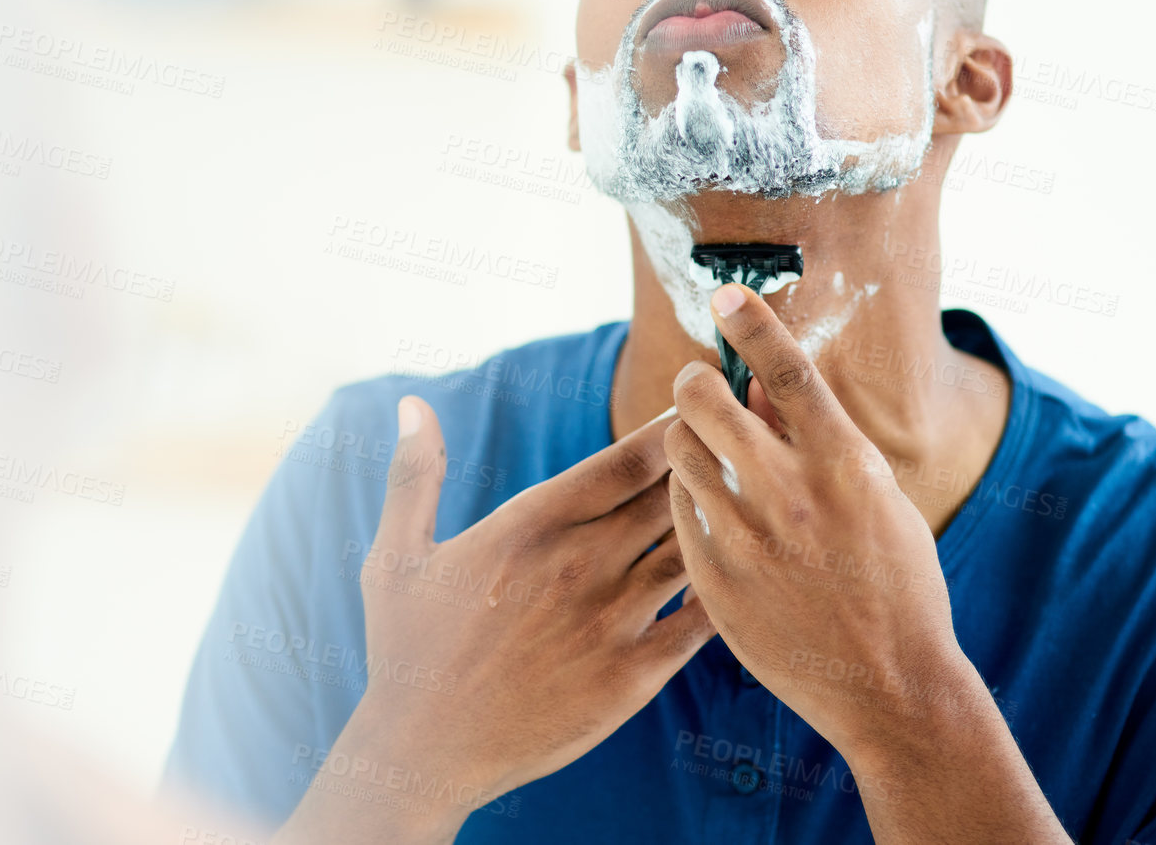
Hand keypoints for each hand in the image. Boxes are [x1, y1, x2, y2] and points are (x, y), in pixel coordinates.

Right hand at [279, 395, 714, 843]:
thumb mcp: (395, 554)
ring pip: (694, 548)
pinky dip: (726, 590)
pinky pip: (702, 621)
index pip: (624, 459)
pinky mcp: (633, 675)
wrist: (424, 754)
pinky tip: (744, 574)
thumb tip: (410, 403)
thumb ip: (414, 473)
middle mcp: (580, 563)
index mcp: (530, 524)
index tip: (699, 401)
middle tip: (745, 439)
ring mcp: (612, 620)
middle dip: (710, 461)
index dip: (670, 426)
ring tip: (760, 498)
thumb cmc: (406, 650)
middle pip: (671, 494)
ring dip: (725, 520)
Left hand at [664, 282, 987, 765]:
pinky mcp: (714, 578)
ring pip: (678, 450)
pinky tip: (711, 508)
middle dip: (697, 382)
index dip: (753, 323)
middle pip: (708, 400)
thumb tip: (766, 381)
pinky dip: (688, 496)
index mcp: (846, 464)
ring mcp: (748, 538)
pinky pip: (677, 509)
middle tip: (702, 390)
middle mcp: (792, 494)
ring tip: (708, 453)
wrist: (891, 687)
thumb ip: (819, 437)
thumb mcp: (878, 496)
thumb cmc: (895, 581)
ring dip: (686, 438)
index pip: (791, 371)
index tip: (725, 293)